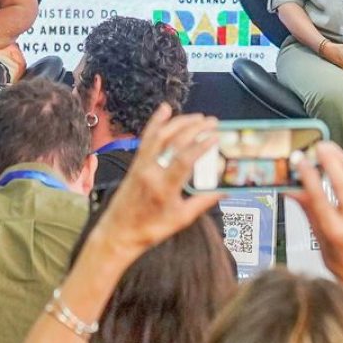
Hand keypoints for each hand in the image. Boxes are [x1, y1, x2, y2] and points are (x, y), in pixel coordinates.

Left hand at [91, 105, 222, 258]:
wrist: (118, 232)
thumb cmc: (149, 229)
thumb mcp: (181, 219)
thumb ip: (203, 201)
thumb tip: (224, 191)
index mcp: (164, 188)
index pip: (185, 159)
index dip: (201, 145)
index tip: (216, 136)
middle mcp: (150, 172)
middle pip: (173, 142)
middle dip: (194, 128)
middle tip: (211, 122)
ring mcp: (141, 165)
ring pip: (159, 135)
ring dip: (179, 122)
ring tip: (196, 116)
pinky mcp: (135, 163)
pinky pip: (147, 138)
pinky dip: (156, 122)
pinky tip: (165, 110)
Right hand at [291, 142, 342, 287]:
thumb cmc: (341, 263)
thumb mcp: (317, 238)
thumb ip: (307, 210)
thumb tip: (291, 191)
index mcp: (334, 231)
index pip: (319, 197)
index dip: (309, 176)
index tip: (300, 161)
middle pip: (342, 184)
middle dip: (330, 161)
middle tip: (319, 146)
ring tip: (331, 148)